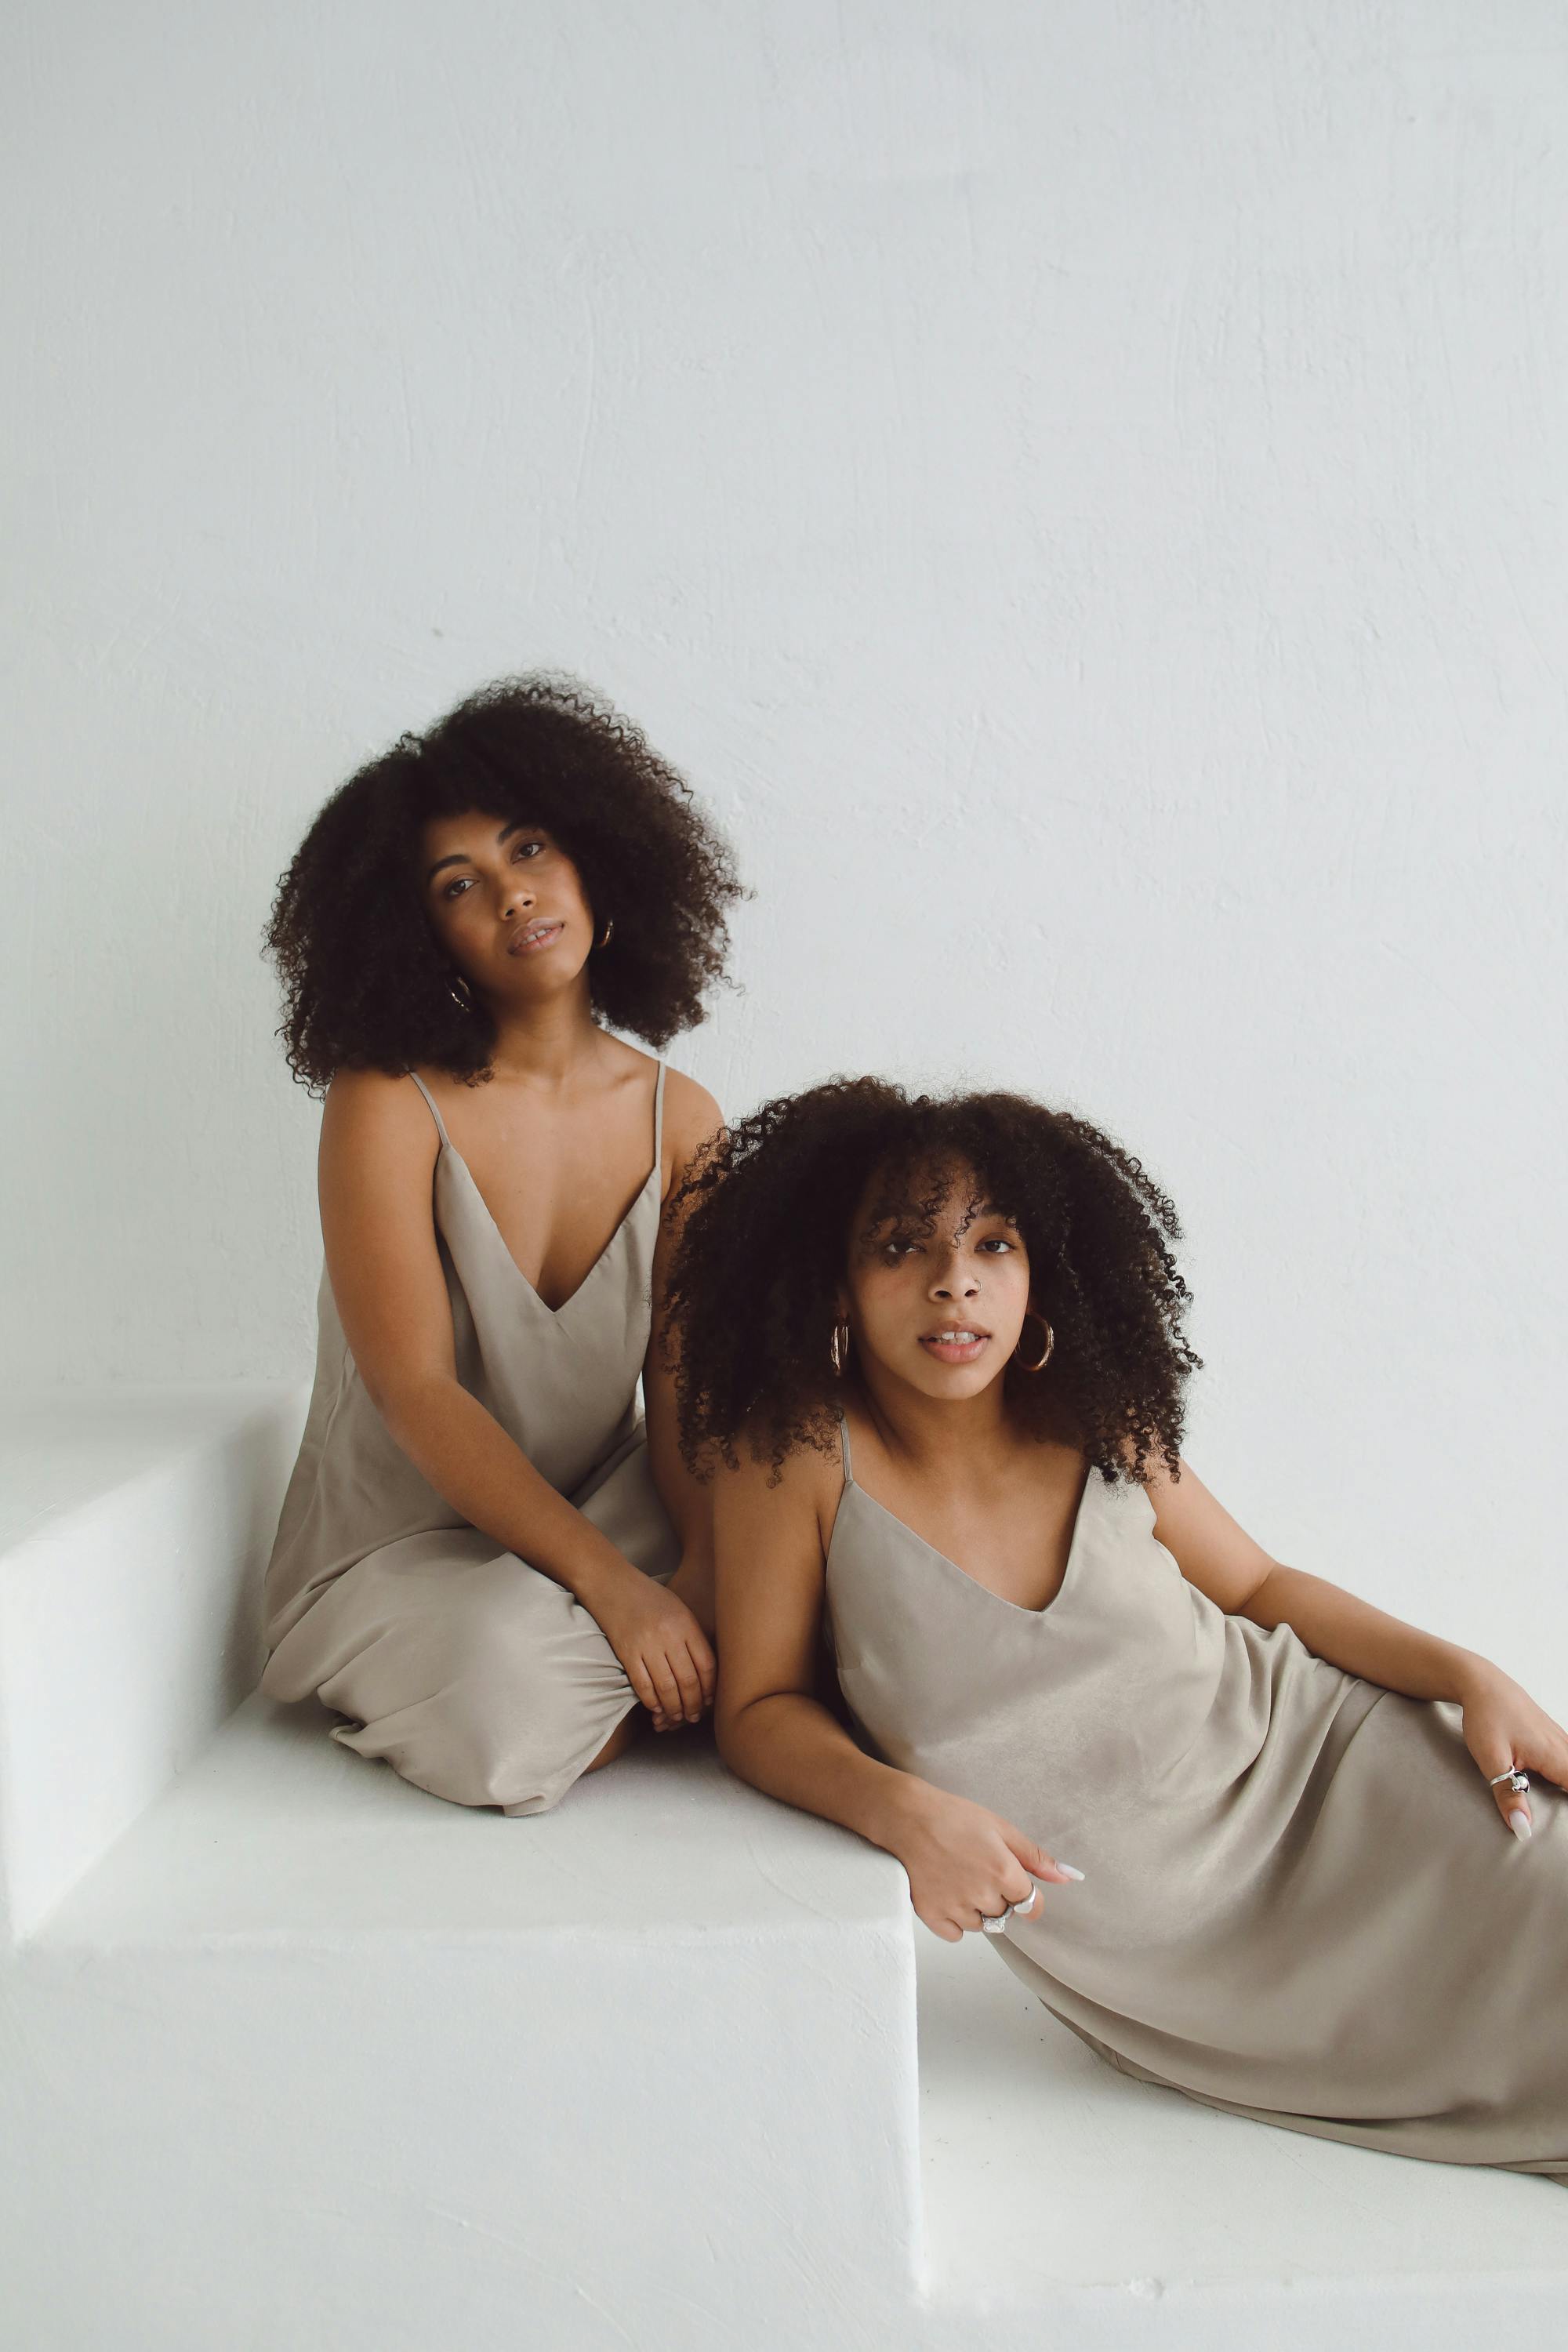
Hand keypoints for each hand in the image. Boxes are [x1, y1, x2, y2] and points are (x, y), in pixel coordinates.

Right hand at [581, 1559, 716, 1731]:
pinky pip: (642, 1684)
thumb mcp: (679, 1610)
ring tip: (677, 1716)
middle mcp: (668, 1635)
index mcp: (686, 1624)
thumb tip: (705, 1673)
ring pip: (666, 1687)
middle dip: (693, 1704)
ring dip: (674, 1707)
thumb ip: (692, 1637)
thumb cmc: (649, 1597)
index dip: (710, 1688)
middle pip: (688, 1680)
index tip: (709, 1700)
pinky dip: (651, 1700)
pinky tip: (656, 1707)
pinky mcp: (626, 1652)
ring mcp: (646, 1644)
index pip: (706, 1665)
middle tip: (694, 1716)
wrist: (612, 1584)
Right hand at [887, 1782, 1084, 1940]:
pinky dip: (954, 1920)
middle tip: (978, 1870)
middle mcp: (983, 1895)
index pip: (1031, 1906)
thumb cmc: (953, 1816)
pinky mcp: (932, 1915)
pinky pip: (955, 1934)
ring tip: (959, 1878)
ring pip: (981, 1925)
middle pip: (1005, 1914)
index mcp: (1005, 1873)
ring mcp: (956, 1908)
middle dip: (998, 1897)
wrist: (906, 1816)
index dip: (1025, 1896)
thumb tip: (1069, 1877)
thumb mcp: (1001, 1828)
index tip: (1014, 1885)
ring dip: (977, 1909)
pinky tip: (947, 1894)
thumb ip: (1036, 1857)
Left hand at [1455, 1657, 1567, 1839]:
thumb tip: (1522, 1829)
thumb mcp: (1492, 1760)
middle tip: (1560, 1823)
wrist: (1480, 1683)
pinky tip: (1559, 1784)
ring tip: (1558, 1807)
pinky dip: (1566, 1776)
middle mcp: (1564, 1748)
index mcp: (1555, 1757)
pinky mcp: (1553, 1738)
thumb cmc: (1486, 1717)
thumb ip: (1508, 1795)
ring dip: (1567, 1788)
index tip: (1564, 1827)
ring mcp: (1560, 1740)